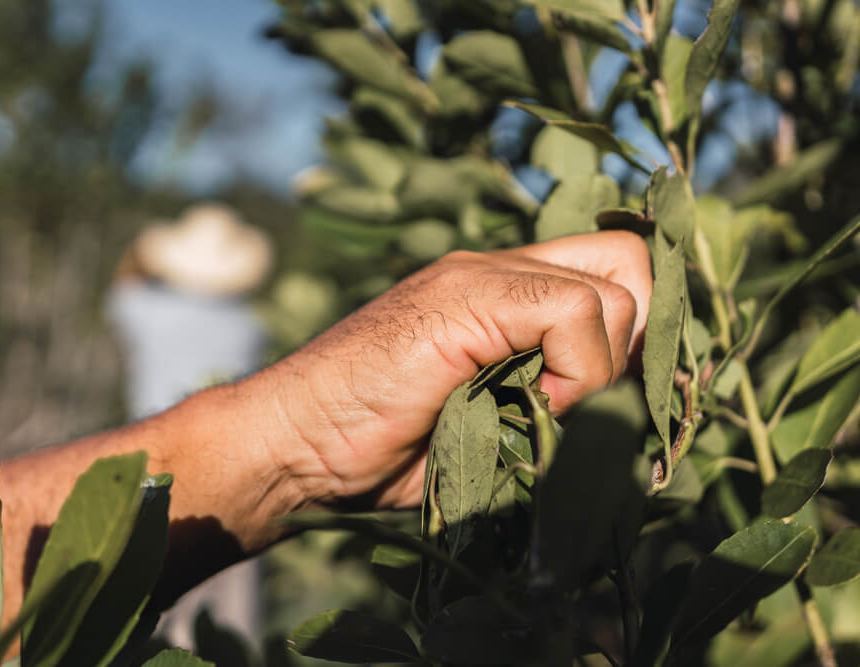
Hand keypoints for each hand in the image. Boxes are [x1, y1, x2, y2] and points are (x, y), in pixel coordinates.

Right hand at [257, 231, 651, 510]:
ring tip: (530, 409)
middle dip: (629, 347)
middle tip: (573, 402)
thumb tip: (629, 410)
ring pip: (617, 293)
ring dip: (594, 370)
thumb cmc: (381, 447)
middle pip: (632, 268)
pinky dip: (571, 373)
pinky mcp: (468, 294)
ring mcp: (483, 273)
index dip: (636, 334)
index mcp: (506, 291)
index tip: (610, 398)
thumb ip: (548, 398)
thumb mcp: (490, 422)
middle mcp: (500, 268)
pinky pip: (575, 313)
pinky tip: (516, 405)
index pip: (617, 272)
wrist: (295, 441)